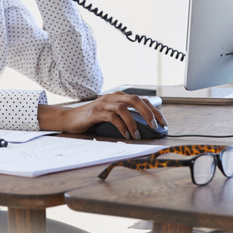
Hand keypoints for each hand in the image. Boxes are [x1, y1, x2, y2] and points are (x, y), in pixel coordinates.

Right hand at [37, 93, 166, 139]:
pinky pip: (111, 117)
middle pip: (135, 100)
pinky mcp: (95, 112)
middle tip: (155, 126)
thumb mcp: (112, 116)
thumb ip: (125, 118)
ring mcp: (104, 103)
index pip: (142, 100)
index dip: (154, 110)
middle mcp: (113, 97)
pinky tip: (125, 134)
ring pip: (123, 108)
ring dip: (133, 122)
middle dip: (148, 113)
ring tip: (137, 135)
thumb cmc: (93, 119)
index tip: (163, 122)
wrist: (70, 119)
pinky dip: (121, 126)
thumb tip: (144, 129)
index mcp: (119, 97)